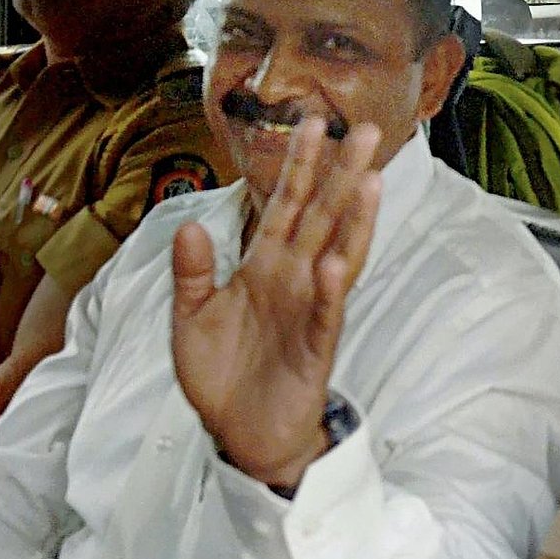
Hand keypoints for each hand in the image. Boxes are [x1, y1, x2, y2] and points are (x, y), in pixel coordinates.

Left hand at [171, 117, 381, 487]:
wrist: (237, 436)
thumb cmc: (221, 374)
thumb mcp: (191, 318)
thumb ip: (192, 272)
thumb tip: (190, 225)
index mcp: (264, 265)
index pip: (286, 204)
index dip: (299, 164)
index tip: (313, 122)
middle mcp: (291, 279)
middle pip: (322, 217)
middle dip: (341, 174)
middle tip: (366, 131)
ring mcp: (306, 311)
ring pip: (336, 255)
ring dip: (353, 220)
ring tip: (369, 181)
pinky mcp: (313, 350)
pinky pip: (323, 314)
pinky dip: (327, 289)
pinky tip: (332, 262)